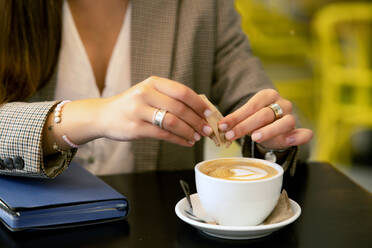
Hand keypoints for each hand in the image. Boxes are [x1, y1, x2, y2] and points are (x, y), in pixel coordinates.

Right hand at [98, 76, 212, 146]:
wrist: (104, 115)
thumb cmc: (132, 105)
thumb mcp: (149, 93)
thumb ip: (170, 98)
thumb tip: (200, 108)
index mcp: (153, 83)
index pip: (182, 92)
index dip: (199, 104)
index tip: (209, 113)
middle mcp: (145, 94)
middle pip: (179, 108)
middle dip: (197, 121)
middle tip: (207, 129)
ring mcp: (138, 111)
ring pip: (172, 122)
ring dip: (189, 131)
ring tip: (197, 137)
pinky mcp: (135, 128)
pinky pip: (163, 135)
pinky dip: (179, 140)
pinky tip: (186, 142)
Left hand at [218, 89, 312, 148]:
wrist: (272, 128)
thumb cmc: (256, 121)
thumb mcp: (244, 118)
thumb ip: (235, 121)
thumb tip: (221, 127)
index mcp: (268, 95)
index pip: (252, 105)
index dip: (237, 116)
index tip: (223, 126)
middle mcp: (282, 104)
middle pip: (265, 114)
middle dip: (246, 126)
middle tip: (231, 135)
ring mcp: (292, 117)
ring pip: (285, 122)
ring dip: (269, 130)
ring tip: (255, 138)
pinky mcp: (299, 131)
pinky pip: (304, 133)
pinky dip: (298, 137)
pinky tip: (288, 141)